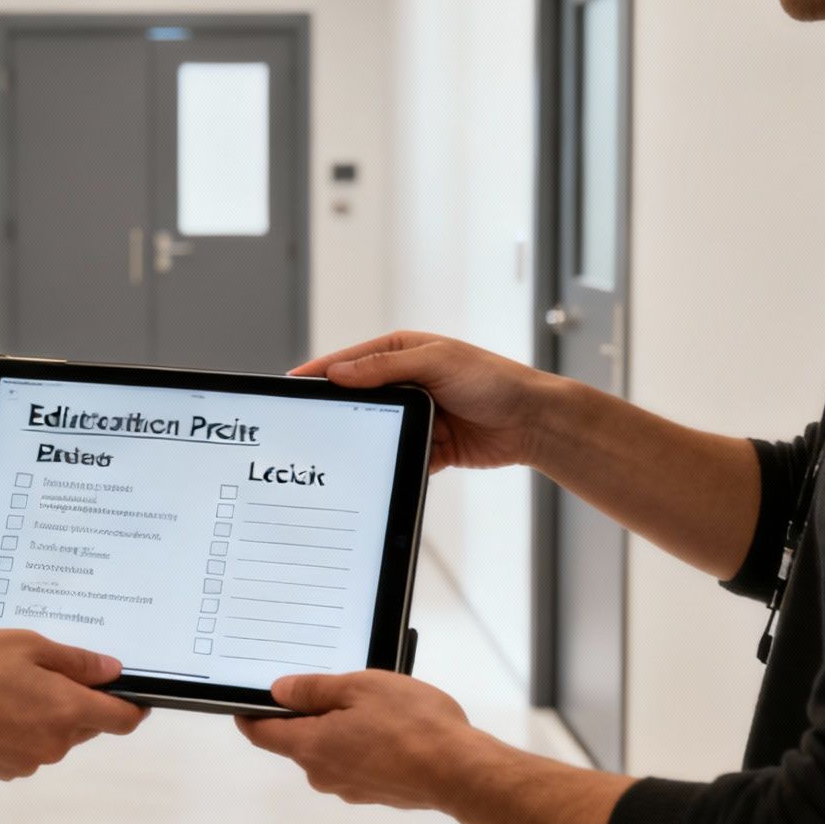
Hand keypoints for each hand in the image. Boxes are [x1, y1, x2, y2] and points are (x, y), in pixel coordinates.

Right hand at [0, 630, 146, 779]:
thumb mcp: (25, 645)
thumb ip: (75, 662)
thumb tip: (111, 671)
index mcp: (66, 711)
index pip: (122, 720)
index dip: (133, 706)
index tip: (134, 694)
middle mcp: (53, 744)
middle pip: (87, 726)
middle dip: (77, 701)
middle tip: (46, 671)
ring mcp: (27, 761)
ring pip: (54, 736)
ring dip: (44, 714)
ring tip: (9, 685)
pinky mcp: (3, 770)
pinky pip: (27, 747)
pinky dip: (20, 729)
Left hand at [235, 672, 486, 809]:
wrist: (459, 772)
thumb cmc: (412, 726)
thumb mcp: (358, 688)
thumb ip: (314, 690)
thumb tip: (280, 692)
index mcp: (311, 747)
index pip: (262, 734)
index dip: (250, 716)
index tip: (244, 703)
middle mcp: (323, 774)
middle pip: (299, 740)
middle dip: (309, 714)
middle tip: (336, 685)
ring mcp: (350, 788)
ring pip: (331, 750)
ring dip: (342, 728)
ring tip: (376, 704)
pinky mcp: (375, 793)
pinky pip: (357, 762)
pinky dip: (364, 744)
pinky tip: (392, 729)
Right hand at [293, 331, 566, 472]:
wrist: (532, 422)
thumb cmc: (493, 381)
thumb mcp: (436, 363)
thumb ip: (385, 368)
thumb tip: (340, 372)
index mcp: (403, 353)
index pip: (350, 362)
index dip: (321, 372)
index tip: (292, 383)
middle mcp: (406, 383)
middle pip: (358, 399)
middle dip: (339, 412)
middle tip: (310, 425)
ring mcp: (417, 415)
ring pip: (377, 431)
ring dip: (370, 440)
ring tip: (348, 451)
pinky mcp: (430, 445)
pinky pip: (400, 456)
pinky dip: (395, 463)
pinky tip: (384, 470)